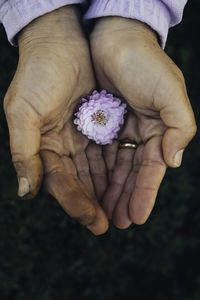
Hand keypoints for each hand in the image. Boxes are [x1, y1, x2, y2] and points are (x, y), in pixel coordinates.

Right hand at [3, 6, 107, 234]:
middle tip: (112, 224)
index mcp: (42, 148)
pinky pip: (109, 153)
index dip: (75, 202)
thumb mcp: (24, 112)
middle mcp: (61, 147)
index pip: (59, 183)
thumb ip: (25, 152)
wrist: (62, 43)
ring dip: (108, 191)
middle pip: (80, 182)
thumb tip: (26, 192)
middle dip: (95, 203)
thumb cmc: (38, 75)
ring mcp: (81, 138)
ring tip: (123, 210)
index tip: (94, 220)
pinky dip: (117, 169)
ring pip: (96, 172)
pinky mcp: (98, 127)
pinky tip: (126, 183)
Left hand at [90, 17, 196, 227]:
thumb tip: (173, 162)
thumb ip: (181, 127)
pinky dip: (94, 172)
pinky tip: (89, 189)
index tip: (135, 217)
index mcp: (158, 130)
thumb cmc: (145, 62)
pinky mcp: (97, 125)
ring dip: (108, 191)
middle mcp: (138, 135)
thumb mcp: (171, 92)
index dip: (144, 193)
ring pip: (112, 168)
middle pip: (130, 174)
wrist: (114, 38)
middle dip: (124, 198)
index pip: (151, 169)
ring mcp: (117, 131)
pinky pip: (95, 154)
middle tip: (116, 223)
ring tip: (102, 214)